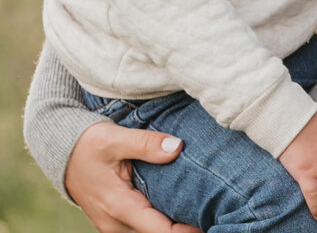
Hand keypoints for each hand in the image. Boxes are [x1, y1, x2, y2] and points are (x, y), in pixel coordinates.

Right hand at [65, 122, 201, 232]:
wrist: (60, 151)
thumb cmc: (88, 144)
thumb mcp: (115, 138)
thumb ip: (146, 144)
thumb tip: (177, 147)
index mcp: (119, 207)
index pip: (160, 231)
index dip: (186, 231)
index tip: (209, 220)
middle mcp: (116, 224)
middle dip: (183, 228)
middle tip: (210, 212)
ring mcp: (114, 225)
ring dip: (171, 226)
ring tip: (199, 210)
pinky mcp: (115, 221)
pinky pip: (141, 228)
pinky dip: (159, 222)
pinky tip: (178, 207)